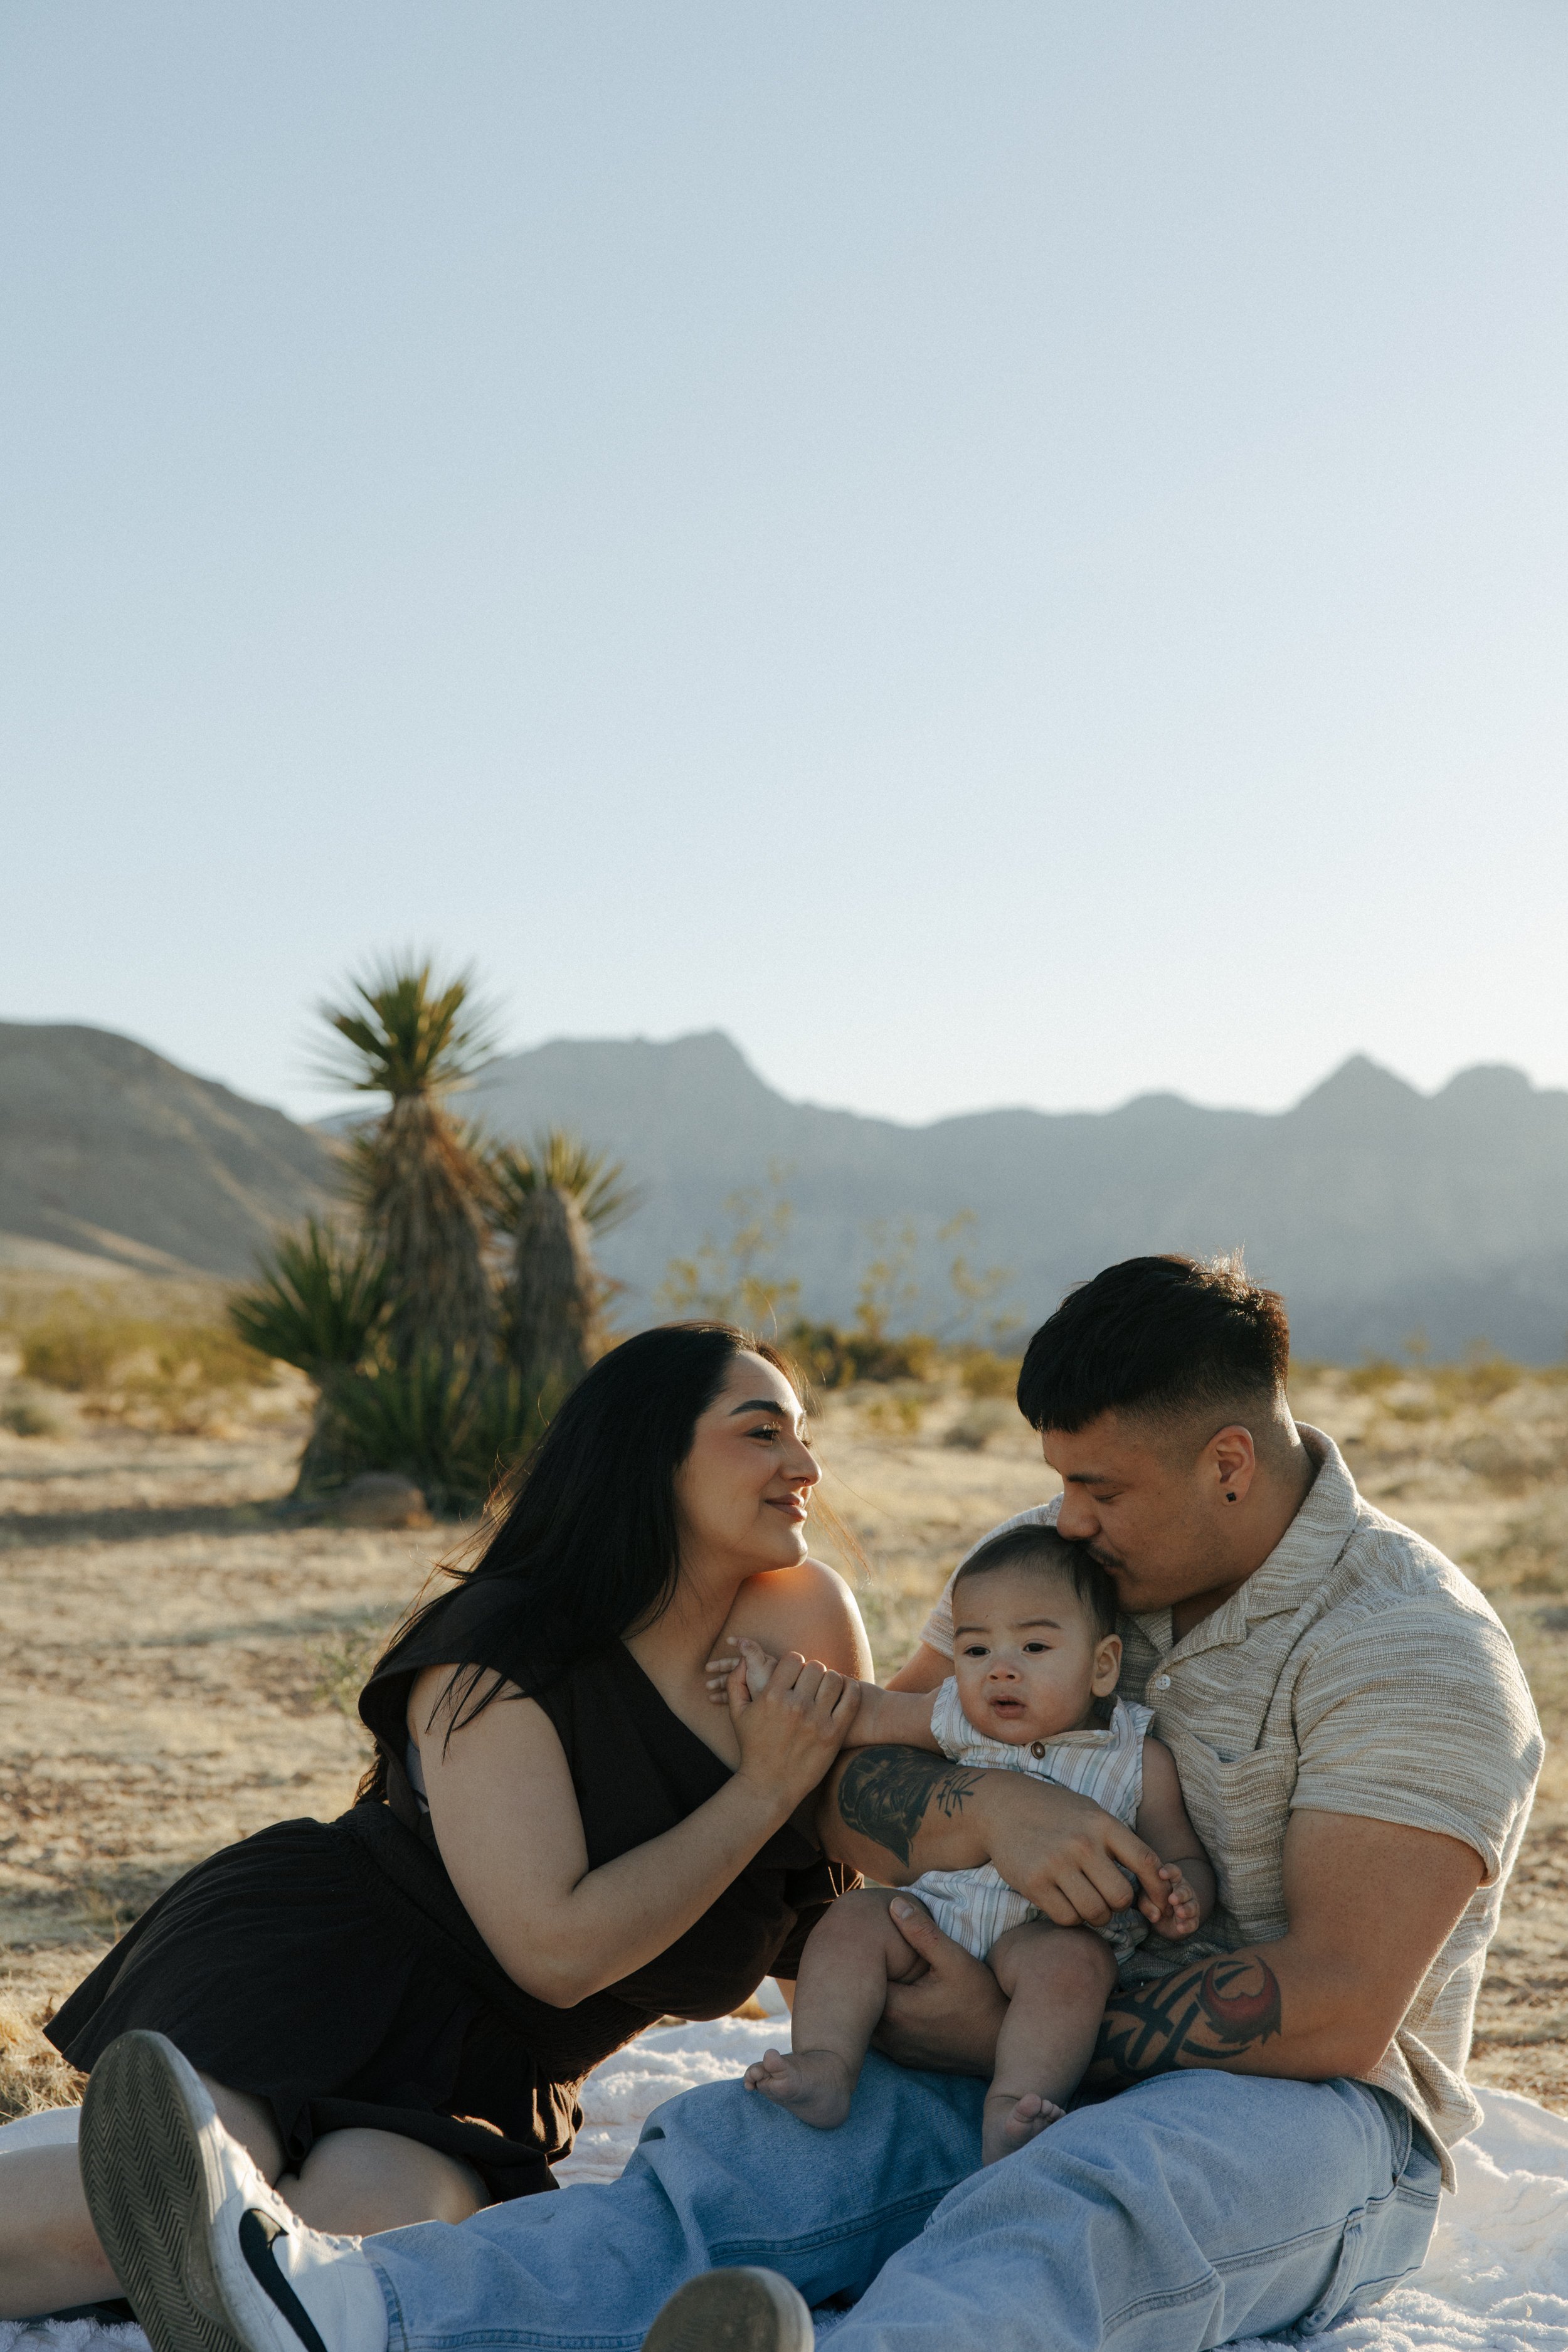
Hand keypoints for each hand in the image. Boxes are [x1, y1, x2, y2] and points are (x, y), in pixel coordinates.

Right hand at [706, 1634, 775, 1703]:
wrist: (774, 1713)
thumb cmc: (767, 1688)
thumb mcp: (758, 1667)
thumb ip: (751, 1652)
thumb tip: (743, 1640)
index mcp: (763, 1663)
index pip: (748, 1649)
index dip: (738, 1643)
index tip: (728, 1640)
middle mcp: (760, 1673)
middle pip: (737, 1666)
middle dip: (721, 1666)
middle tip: (707, 1668)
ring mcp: (755, 1687)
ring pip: (734, 1681)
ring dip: (720, 1682)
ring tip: (707, 1686)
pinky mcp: (752, 1701)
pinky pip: (736, 1695)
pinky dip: (724, 1695)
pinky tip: (713, 1700)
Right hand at [729, 1650, 859, 1810]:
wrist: (769, 1785)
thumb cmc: (753, 1748)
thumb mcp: (737, 1713)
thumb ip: (736, 1681)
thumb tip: (745, 1658)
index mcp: (772, 1697)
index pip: (794, 1659)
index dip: (794, 1663)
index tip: (794, 1674)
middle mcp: (795, 1706)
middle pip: (815, 1667)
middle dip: (812, 1672)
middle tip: (810, 1683)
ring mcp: (817, 1720)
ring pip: (834, 1679)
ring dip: (830, 1680)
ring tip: (825, 1690)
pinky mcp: (834, 1734)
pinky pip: (851, 1699)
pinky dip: (851, 1690)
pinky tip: (843, 1694)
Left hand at [871, 1899, 1006, 2075]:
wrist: (1000, 2043)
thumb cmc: (980, 1998)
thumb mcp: (954, 1959)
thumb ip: (922, 1932)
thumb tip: (894, 1904)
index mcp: (896, 2010)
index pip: (864, 1980)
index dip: (867, 1960)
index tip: (875, 1945)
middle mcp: (891, 2036)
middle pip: (865, 2002)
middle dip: (869, 1980)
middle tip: (880, 1957)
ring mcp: (898, 2051)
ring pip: (872, 2020)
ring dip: (877, 2000)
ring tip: (890, 1977)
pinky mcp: (907, 2059)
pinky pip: (884, 2035)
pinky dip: (886, 2018)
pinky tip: (901, 2000)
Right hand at [981, 1772, 1167, 1929]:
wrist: (1002, 1807)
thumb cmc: (1054, 1813)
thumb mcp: (1091, 1813)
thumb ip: (1119, 1842)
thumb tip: (1158, 1881)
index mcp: (1102, 1823)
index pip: (1146, 1862)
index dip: (1159, 1890)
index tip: (1160, 1904)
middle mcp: (1082, 1843)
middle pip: (1121, 1897)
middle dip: (1118, 1906)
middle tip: (1106, 1898)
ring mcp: (1056, 1863)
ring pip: (1096, 1913)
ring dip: (1096, 1916)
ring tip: (1086, 1901)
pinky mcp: (1034, 1882)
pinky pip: (1067, 1918)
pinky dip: (1070, 1917)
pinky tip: (1064, 1901)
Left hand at [1148, 1863, 1202, 1939]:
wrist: (1164, 1921)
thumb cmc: (1154, 1902)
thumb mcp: (1146, 1901)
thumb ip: (1147, 1905)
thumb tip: (1155, 1916)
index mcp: (1173, 1880)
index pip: (1174, 1872)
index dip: (1169, 1872)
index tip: (1161, 1874)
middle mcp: (1184, 1891)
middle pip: (1185, 1890)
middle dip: (1179, 1894)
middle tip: (1172, 1899)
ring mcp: (1191, 1905)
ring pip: (1192, 1905)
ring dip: (1186, 1909)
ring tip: (1179, 1913)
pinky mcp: (1193, 1921)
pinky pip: (1193, 1923)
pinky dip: (1187, 1925)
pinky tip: (1180, 1928)